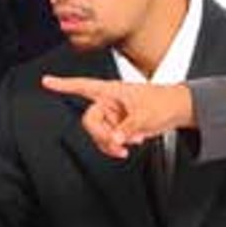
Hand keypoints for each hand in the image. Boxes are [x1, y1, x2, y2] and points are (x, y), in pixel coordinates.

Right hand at [41, 77, 193, 157]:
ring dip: (111, 143)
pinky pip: (108, 138)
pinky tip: (130, 143)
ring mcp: (114, 114)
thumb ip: (128, 128)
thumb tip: (116, 139)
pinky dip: (117, 145)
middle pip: (90, 120)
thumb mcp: (146, 115)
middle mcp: (109, 102)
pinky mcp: (119, 125)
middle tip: (117, 145)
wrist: (178, 110)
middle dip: (102, 135)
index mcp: (112, 91)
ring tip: (130, 144)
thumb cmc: (164, 102)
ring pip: (99, 133)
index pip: (83, 86)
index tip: (47, 81)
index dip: (63, 85)